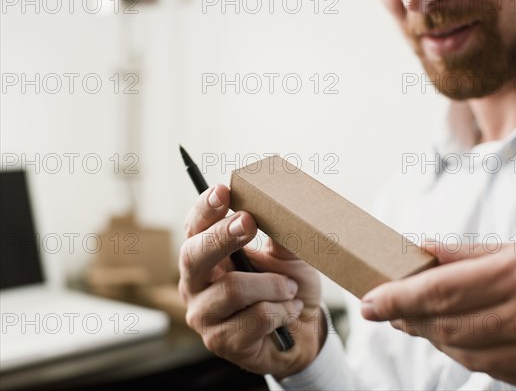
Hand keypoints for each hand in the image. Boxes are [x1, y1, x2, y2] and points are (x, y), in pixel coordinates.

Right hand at [179, 184, 324, 377]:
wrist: (303, 331)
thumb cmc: (288, 287)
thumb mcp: (288, 255)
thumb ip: (280, 233)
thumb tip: (277, 207)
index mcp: (206, 255)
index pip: (195, 228)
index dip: (205, 208)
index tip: (223, 191)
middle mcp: (195, 284)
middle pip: (194, 255)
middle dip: (223, 236)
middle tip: (249, 223)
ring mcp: (205, 315)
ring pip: (232, 289)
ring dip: (272, 285)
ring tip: (289, 289)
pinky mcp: (221, 342)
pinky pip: (255, 318)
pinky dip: (282, 310)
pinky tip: (289, 311)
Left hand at [361, 233, 515, 389]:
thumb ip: (474, 254)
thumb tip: (422, 249)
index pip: (441, 290)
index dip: (397, 298)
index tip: (369, 301)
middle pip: (447, 325)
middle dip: (407, 317)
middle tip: (384, 308)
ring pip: (465, 353)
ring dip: (431, 336)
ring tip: (412, 320)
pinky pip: (493, 370)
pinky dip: (464, 353)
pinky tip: (451, 337)